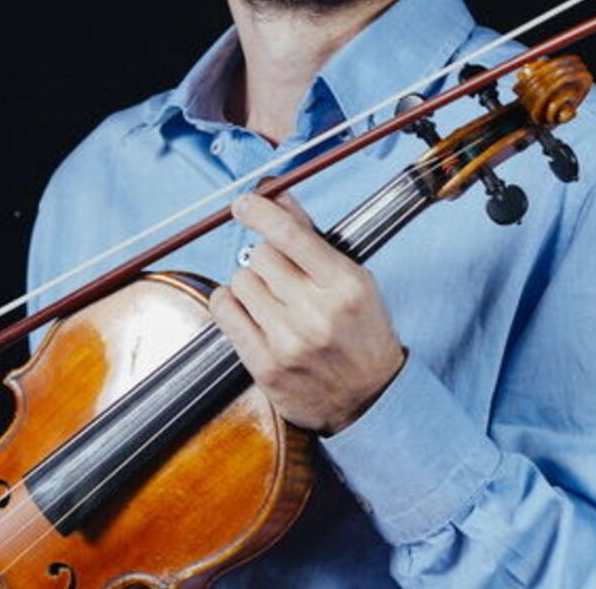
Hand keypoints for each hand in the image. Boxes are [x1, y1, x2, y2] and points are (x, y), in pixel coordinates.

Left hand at [209, 191, 406, 433]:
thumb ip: (313, 237)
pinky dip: (229, 304)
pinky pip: (225, 312)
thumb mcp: (352, 280)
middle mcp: (317, 312)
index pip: (290, 234)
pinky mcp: (265, 366)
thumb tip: (279, 195)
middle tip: (280, 275)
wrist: (370, 399)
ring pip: (240, 282)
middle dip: (265, 258)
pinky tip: (248, 310)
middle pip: (260, 256)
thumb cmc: (361, 332)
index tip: (245, 203)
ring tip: (272, 301)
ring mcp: (289, 342)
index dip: (260, 211)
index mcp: (345, 285)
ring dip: (250, 285)